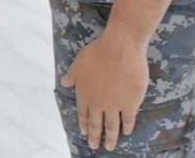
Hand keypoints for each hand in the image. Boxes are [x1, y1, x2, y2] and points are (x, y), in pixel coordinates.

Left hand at [61, 31, 149, 151]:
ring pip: (112, 127)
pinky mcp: (130, 104)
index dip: (84, 124)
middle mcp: (98, 103)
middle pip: (96, 124)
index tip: (84, 133)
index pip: (83, 114)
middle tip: (95, 146)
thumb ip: (73, 74)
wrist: (121, 48)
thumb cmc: (99, 51)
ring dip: (110, 138)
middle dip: (95, 137)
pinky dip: (127, 127)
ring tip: (110, 147)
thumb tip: (65, 83)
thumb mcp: (80, 61)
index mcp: (84, 94)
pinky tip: (127, 132)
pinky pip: (128, 120)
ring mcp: (114, 106)